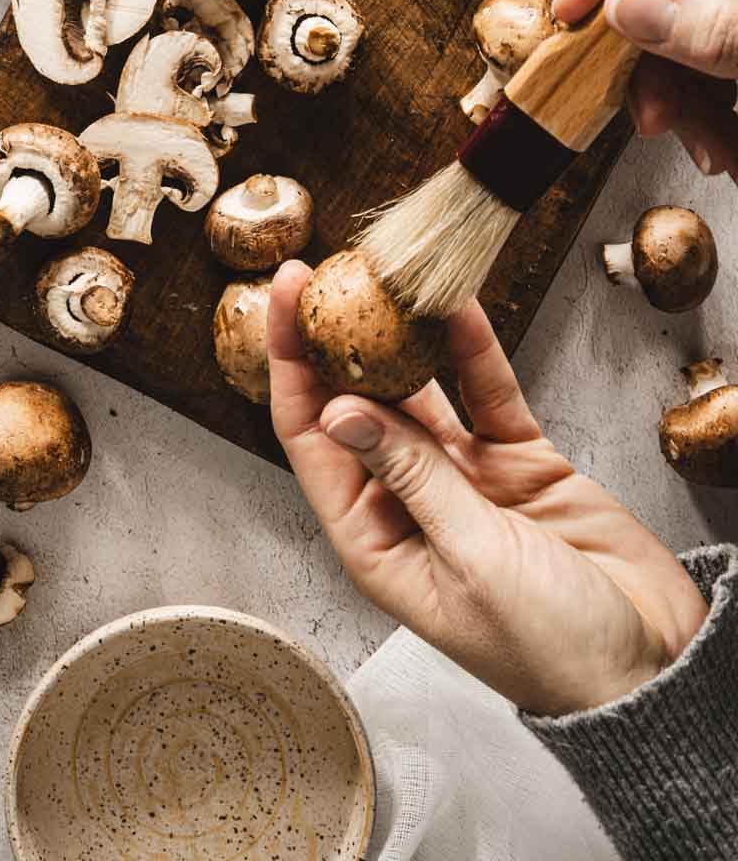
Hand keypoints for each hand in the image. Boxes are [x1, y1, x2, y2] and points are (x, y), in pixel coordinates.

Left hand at [269, 263, 706, 715]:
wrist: (647, 666)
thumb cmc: (548, 648)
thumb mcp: (468, 558)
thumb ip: (411, 475)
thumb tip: (339, 410)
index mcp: (374, 539)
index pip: (311, 438)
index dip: (292, 366)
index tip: (287, 301)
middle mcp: (408, 501)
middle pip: (359, 401)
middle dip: (341, 338)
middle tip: (330, 268)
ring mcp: (463, 477)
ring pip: (423, 389)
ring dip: (407, 336)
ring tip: (388, 275)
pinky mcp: (516, 459)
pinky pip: (487, 392)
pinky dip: (474, 350)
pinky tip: (458, 307)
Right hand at [553, 0, 737, 176]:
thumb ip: (720, 26)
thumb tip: (628, 9)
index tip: (578, 14)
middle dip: (652, 47)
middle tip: (650, 112)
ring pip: (696, 15)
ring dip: (686, 93)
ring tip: (708, 150)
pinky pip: (725, 45)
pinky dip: (716, 99)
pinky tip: (723, 144)